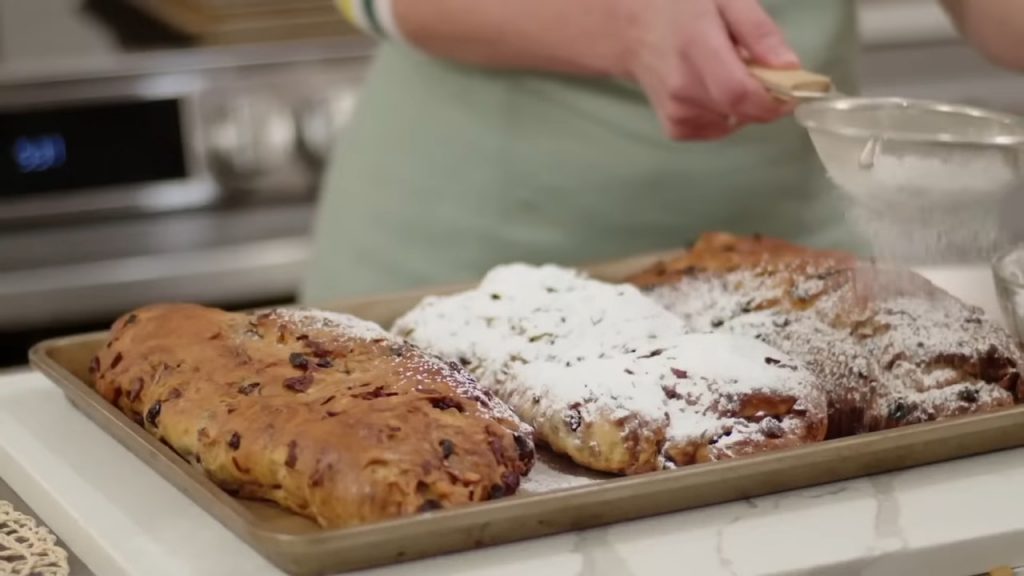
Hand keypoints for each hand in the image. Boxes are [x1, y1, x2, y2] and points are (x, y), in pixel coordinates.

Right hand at [619, 0, 799, 139]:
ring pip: (734, 122)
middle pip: (743, 112)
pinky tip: (714, 91)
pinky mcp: (675, 127)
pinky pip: (717, 130)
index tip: (795, 88)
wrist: (630, 27)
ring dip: (744, 104)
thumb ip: (758, 31)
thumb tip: (791, 68)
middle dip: (765, 97)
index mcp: (696, 49)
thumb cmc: (678, 4)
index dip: (775, 99)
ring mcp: (676, 112)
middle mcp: (683, 89)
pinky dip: (726, 115)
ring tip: (728, 72)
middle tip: (760, 69)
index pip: (741, 94)